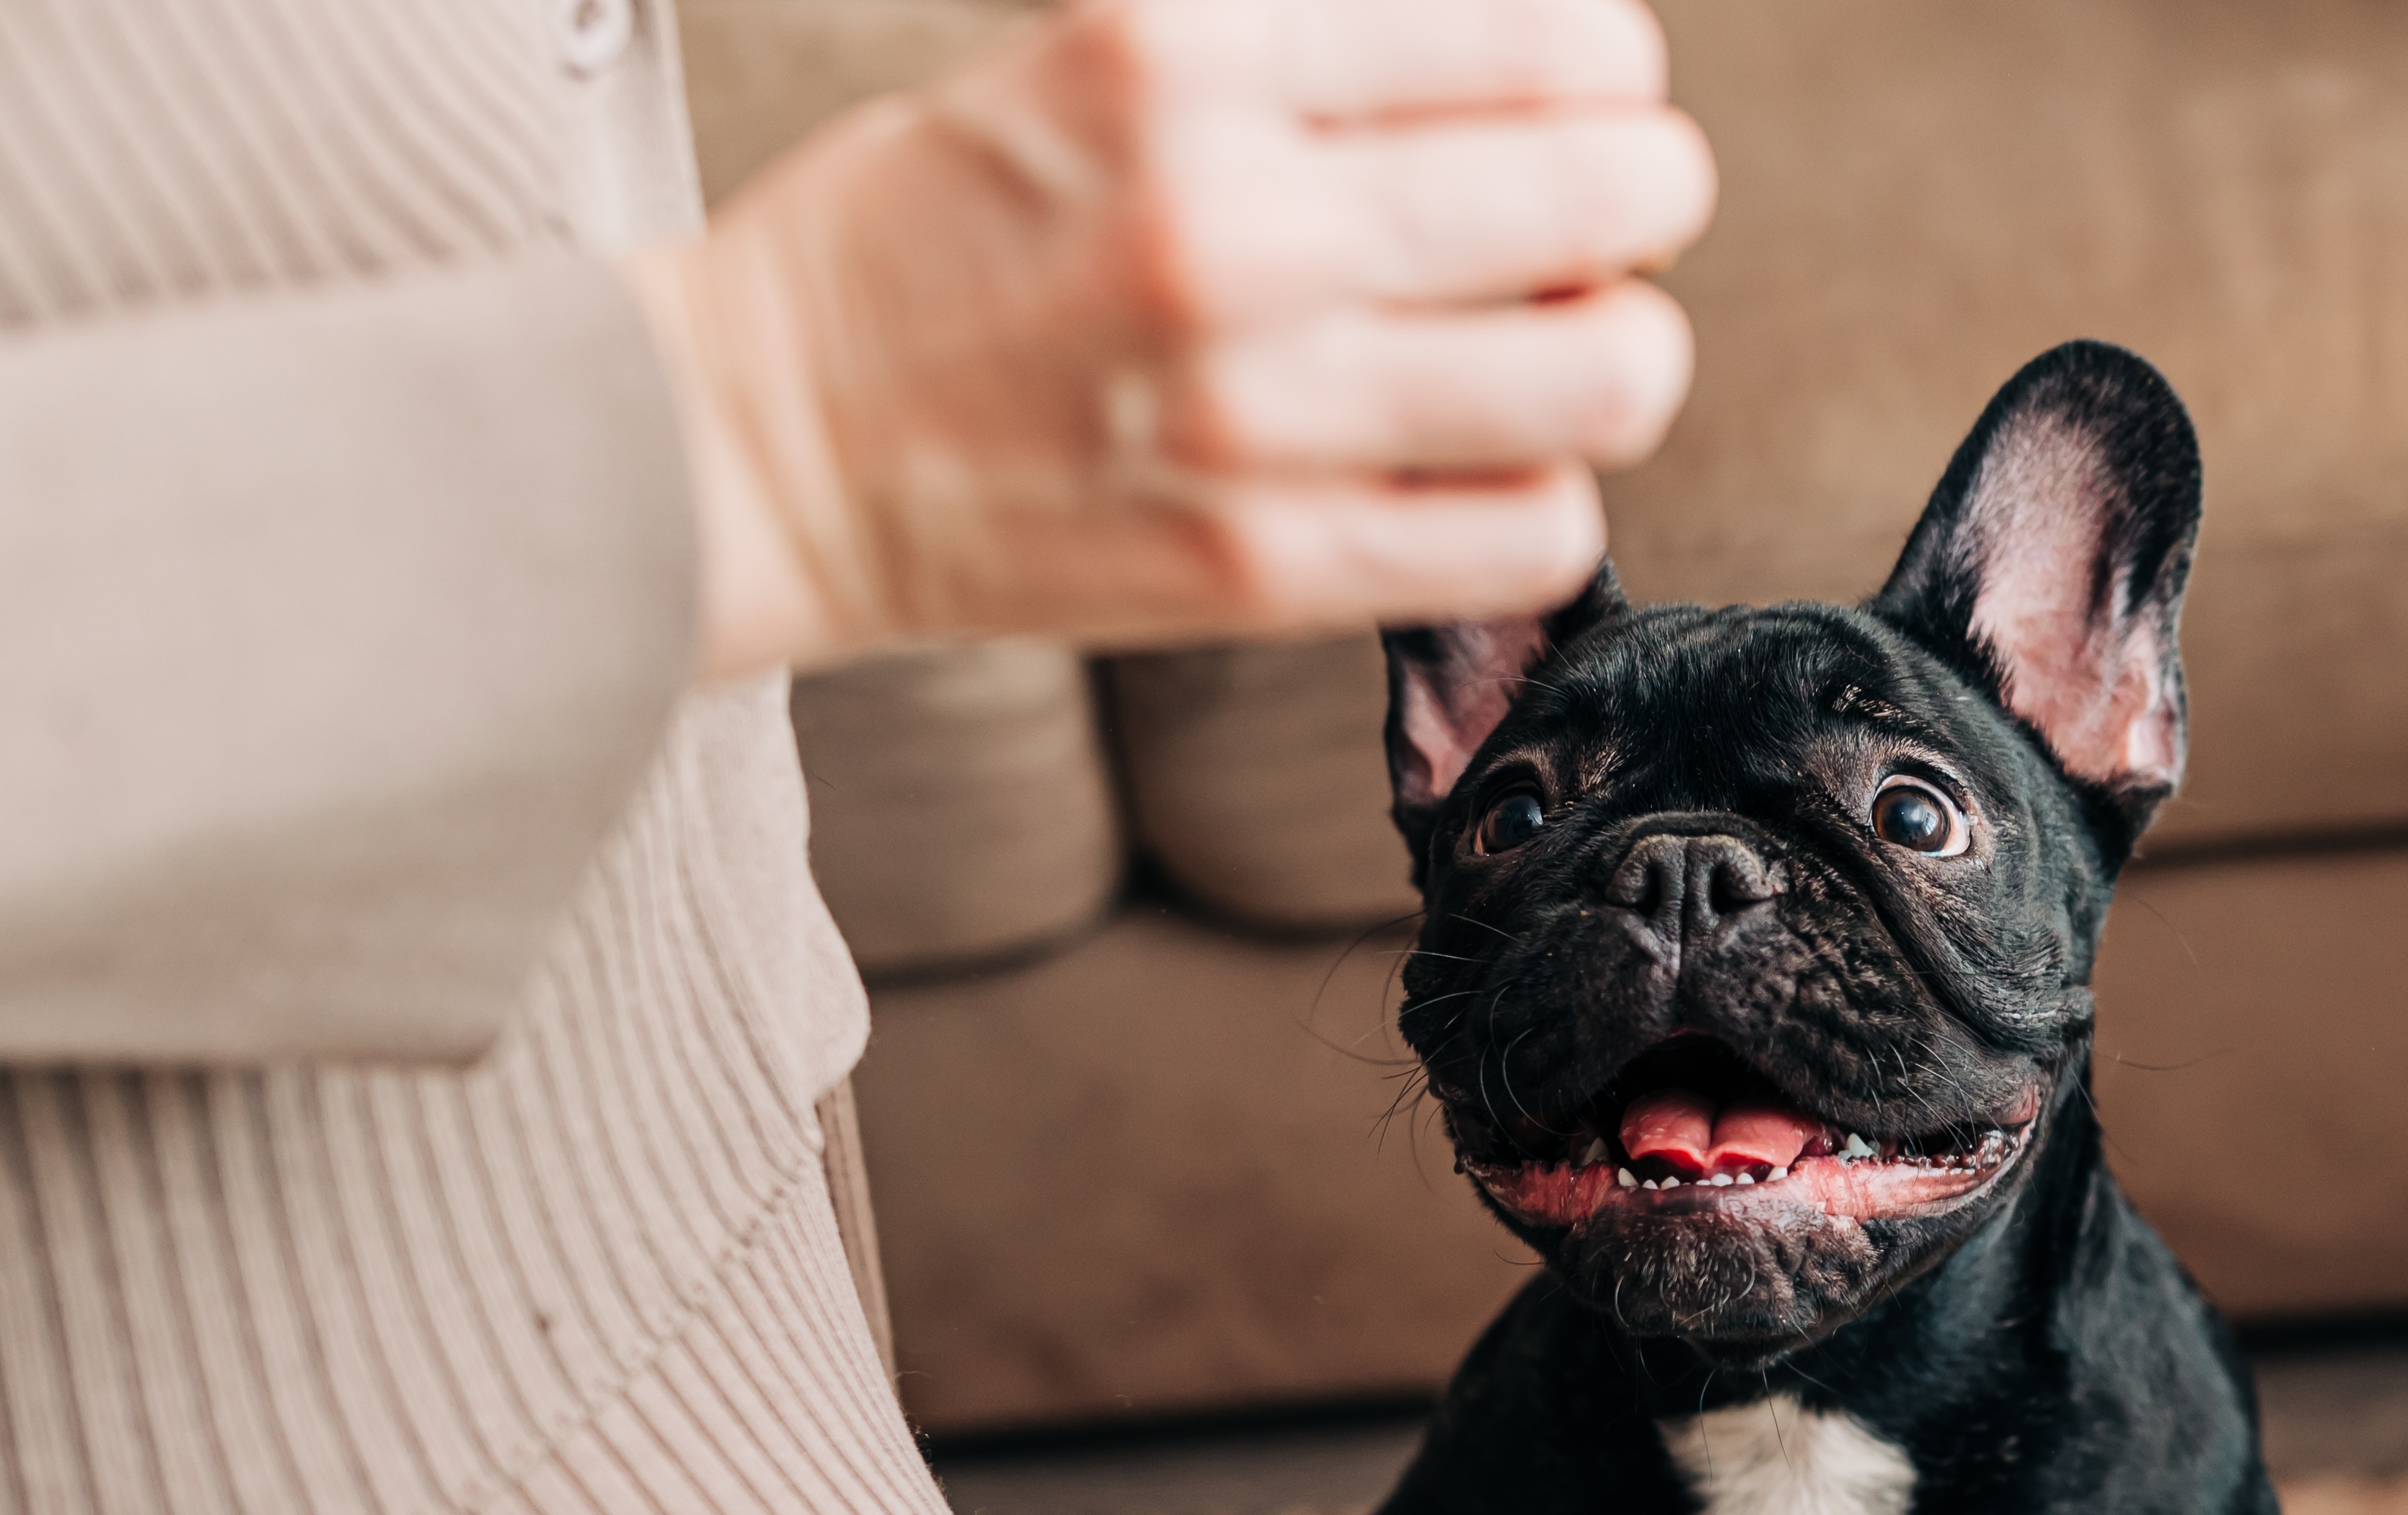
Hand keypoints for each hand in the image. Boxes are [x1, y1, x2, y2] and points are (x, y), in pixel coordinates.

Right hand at [629, 0, 1712, 677]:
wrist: (762, 439)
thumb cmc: (945, 233)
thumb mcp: (1103, 52)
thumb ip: (1307, 57)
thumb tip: (1535, 73)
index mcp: (1188, 56)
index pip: (1549, 38)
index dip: (1609, 74)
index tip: (1588, 101)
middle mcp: (1236, 225)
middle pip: (1611, 196)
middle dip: (1645, 200)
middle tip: (1609, 222)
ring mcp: (1256, 411)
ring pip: (1605, 378)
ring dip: (1620, 357)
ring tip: (1562, 350)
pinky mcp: (1263, 568)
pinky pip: (1531, 536)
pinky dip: (1543, 497)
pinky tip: (1480, 469)